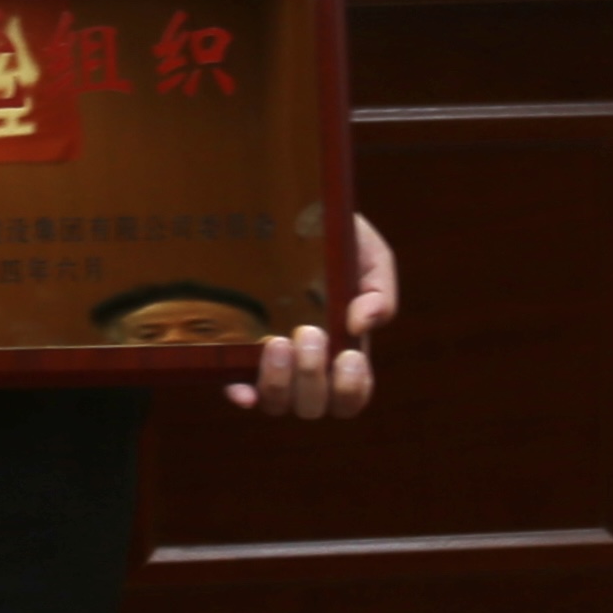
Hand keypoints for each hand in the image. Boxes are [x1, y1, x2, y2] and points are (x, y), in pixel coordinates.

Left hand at [230, 217, 395, 419]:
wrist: (290, 207)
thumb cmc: (335, 236)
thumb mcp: (369, 255)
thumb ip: (379, 290)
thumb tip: (362, 324)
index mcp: (342, 349)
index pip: (350, 397)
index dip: (352, 390)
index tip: (348, 356)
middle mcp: (304, 363)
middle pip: (313, 405)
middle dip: (314, 378)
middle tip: (309, 332)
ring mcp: (267, 359)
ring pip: (276, 402)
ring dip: (279, 382)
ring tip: (278, 341)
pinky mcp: (233, 347)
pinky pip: (233, 385)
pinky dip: (239, 392)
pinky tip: (241, 386)